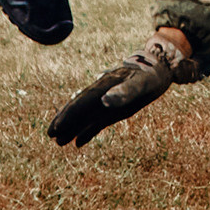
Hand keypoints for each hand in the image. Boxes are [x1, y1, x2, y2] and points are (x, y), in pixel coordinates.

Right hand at [47, 31, 196, 146]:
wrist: (159, 66)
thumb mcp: (141, 83)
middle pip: (78, 109)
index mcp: (104, 87)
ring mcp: (106, 102)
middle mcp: (101, 94)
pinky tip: (78, 142)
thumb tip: (104, 101)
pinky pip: (97, 121)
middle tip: (49, 135)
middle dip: (64, 121)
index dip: (68, 116)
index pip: (81, 103)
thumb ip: (124, 92)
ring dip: (72, 129)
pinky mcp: (114, 109)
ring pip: (85, 117)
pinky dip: (87, 131)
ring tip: (58, 142)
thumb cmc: (150, 74)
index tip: (56, 128)